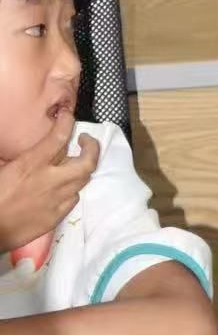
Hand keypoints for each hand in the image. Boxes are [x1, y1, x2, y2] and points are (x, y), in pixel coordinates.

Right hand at [0, 111, 99, 250]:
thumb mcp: (2, 168)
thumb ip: (21, 155)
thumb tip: (28, 145)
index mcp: (32, 165)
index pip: (60, 136)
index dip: (68, 121)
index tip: (67, 116)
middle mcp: (50, 180)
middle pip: (87, 161)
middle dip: (92, 147)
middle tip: (84, 141)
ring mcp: (56, 200)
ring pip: (84, 179)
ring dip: (81, 169)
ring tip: (74, 164)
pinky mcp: (55, 217)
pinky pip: (74, 198)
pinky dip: (72, 189)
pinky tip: (64, 187)